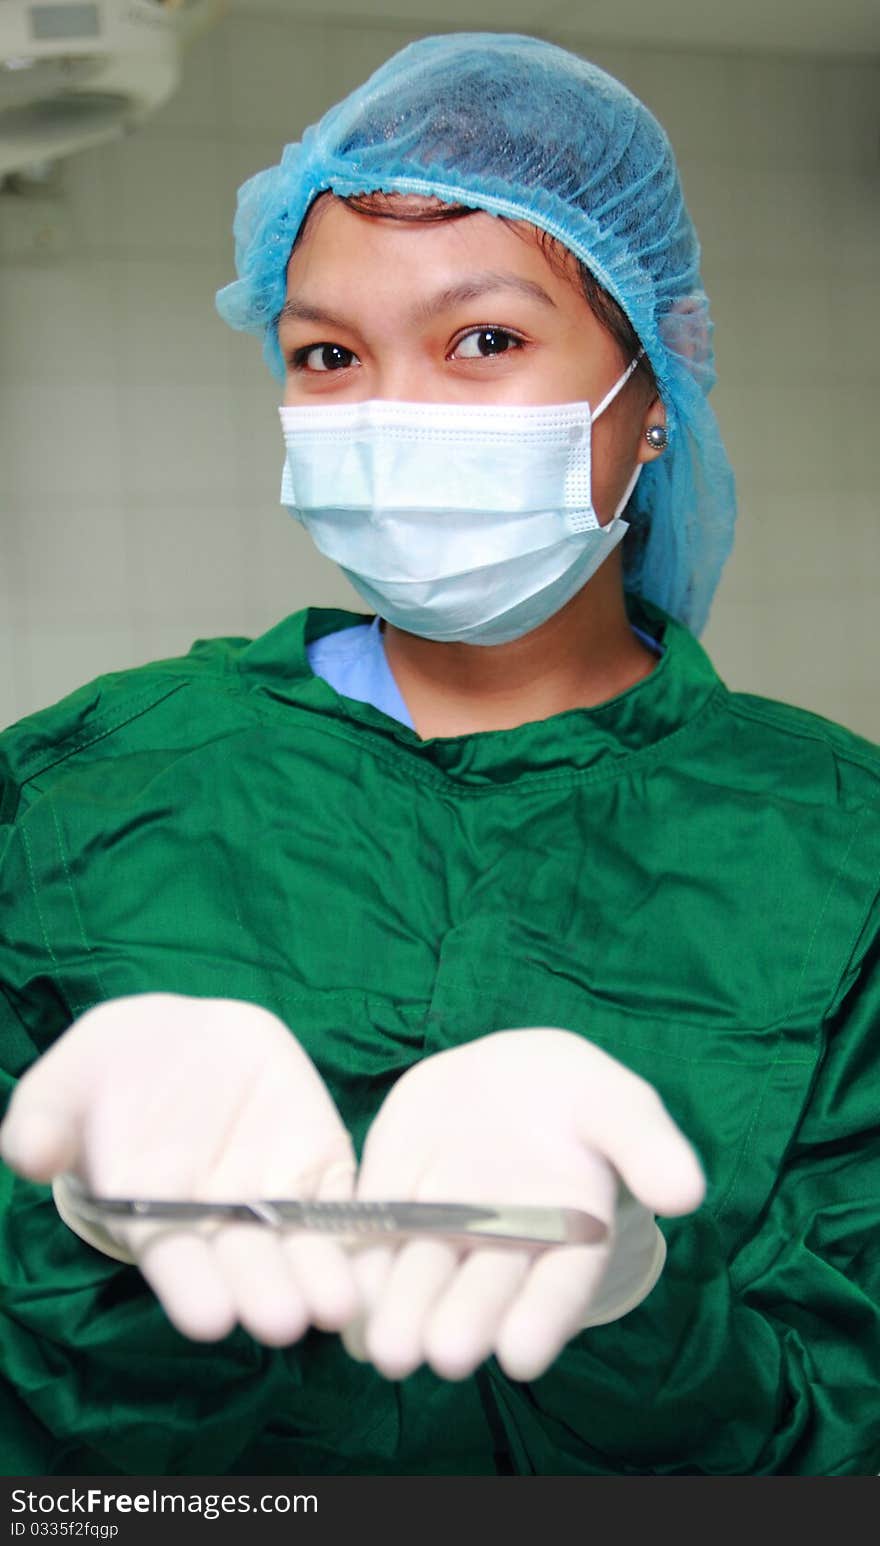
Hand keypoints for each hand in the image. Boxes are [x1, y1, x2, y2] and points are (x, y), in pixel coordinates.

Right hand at [0, 993, 359, 1344]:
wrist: (177, 1040)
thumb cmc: (106, 1071)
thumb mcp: (66, 1080)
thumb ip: (45, 1117)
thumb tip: (26, 1151)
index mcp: (150, 1209)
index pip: (171, 1256)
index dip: (188, 1286)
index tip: (206, 1316)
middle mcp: (215, 1216)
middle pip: (242, 1263)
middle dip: (263, 1291)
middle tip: (285, 1322)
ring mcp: (270, 1192)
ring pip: (300, 1244)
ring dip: (320, 1276)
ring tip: (340, 1306)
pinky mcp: (317, 1161)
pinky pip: (345, 1202)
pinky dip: (364, 1230)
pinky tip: (384, 1254)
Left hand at [344, 1028, 704, 1382]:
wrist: (511, 1075)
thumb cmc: (579, 1096)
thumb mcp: (618, 1106)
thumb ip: (647, 1147)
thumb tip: (687, 1192)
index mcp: (569, 1234)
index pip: (559, 1285)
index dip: (542, 1320)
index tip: (523, 1356)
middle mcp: (504, 1248)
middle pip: (484, 1292)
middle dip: (463, 1323)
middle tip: (443, 1353)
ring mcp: (445, 1230)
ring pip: (421, 1277)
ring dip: (402, 1313)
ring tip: (385, 1347)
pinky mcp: (393, 1200)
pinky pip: (371, 1236)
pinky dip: (354, 1266)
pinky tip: (339, 1300)